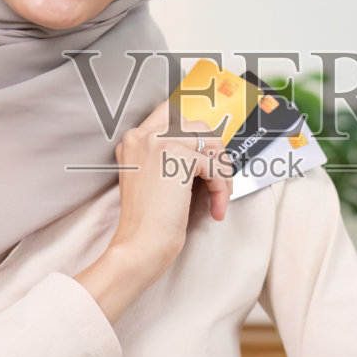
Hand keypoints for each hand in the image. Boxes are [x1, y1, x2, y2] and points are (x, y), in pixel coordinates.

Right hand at [77, 98, 229, 320]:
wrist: (140, 243)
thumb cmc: (146, 220)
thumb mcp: (149, 177)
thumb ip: (167, 155)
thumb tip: (204, 147)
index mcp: (133, 139)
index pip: (170, 112)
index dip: (194, 130)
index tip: (208, 151)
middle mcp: (143, 135)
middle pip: (196, 125)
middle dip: (214, 151)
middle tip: (218, 177)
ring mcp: (160, 142)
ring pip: (211, 143)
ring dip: (223, 171)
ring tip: (220, 195)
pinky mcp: (180, 156)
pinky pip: (215, 167)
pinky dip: (222, 189)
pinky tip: (216, 208)